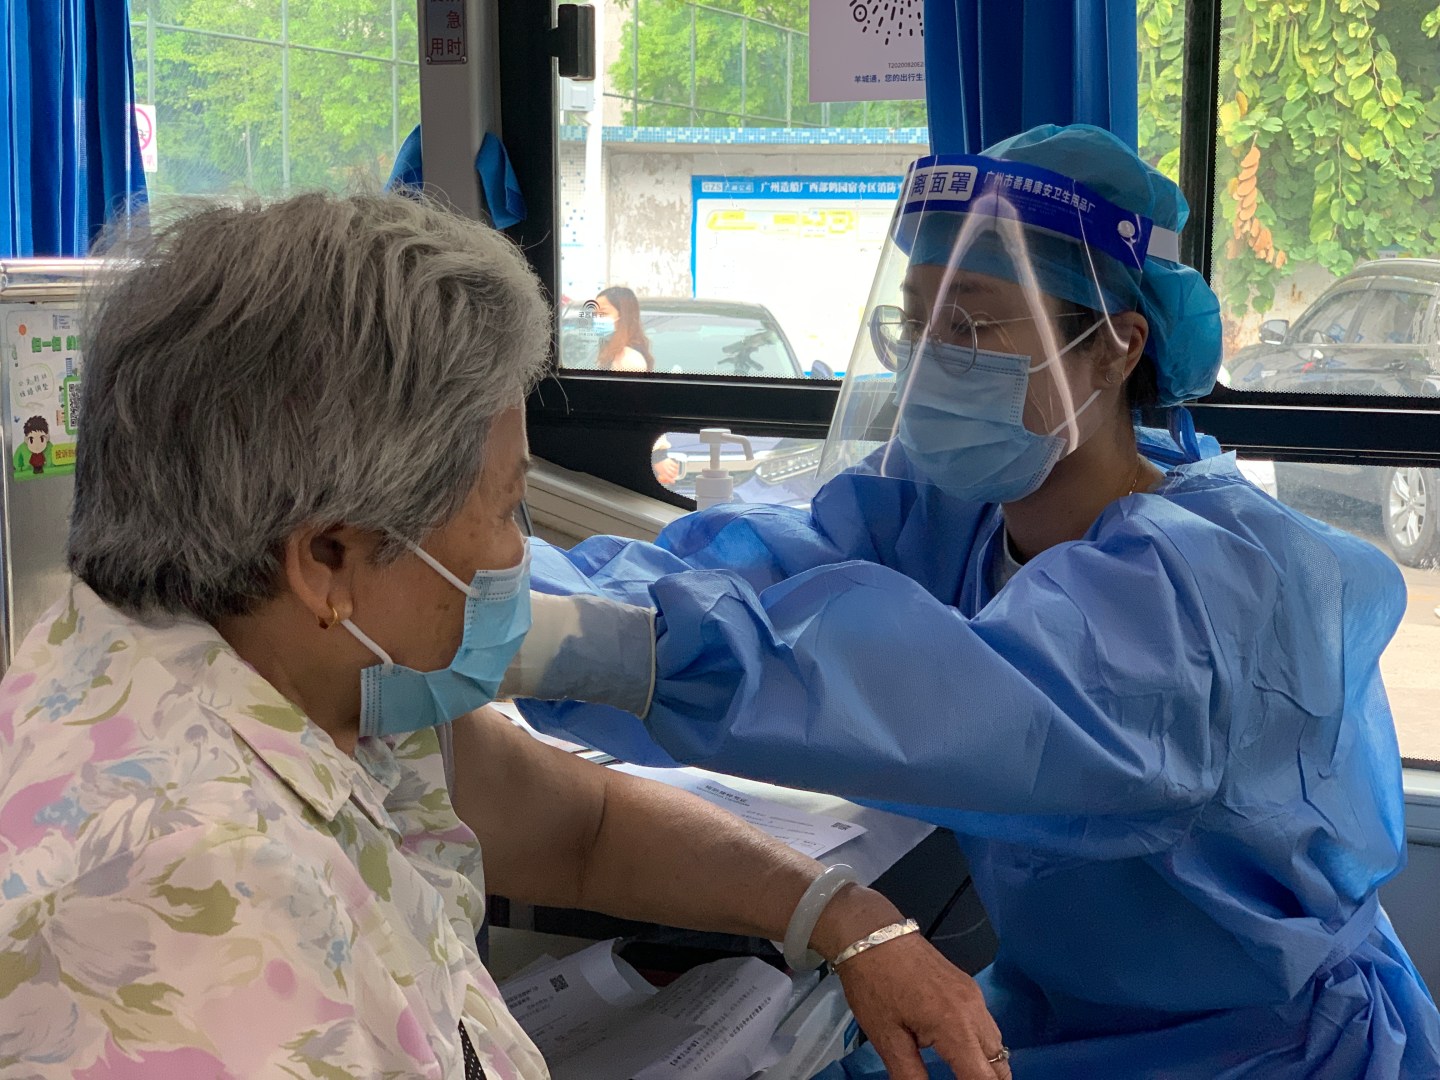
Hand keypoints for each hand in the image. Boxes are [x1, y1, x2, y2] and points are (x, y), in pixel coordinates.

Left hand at [653, 457, 681, 485]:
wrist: (657, 457)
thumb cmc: (657, 464)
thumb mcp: (658, 470)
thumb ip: (662, 474)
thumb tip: (667, 477)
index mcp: (662, 472)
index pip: (668, 478)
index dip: (671, 480)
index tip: (673, 481)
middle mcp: (665, 469)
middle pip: (672, 475)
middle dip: (674, 476)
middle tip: (675, 476)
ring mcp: (668, 465)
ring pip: (675, 470)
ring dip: (676, 472)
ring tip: (676, 472)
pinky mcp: (670, 461)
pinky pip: (675, 465)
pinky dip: (677, 467)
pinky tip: (677, 467)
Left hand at [815, 888, 1009, 1079]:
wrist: (872, 933)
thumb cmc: (874, 985)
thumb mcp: (886, 1038)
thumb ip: (910, 1075)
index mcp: (955, 1026)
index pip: (984, 1078)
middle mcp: (974, 1011)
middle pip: (1000, 1065)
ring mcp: (975, 996)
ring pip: (998, 1044)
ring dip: (988, 1066)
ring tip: (964, 1076)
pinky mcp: (969, 986)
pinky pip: (988, 1024)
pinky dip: (982, 1045)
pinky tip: (962, 1053)